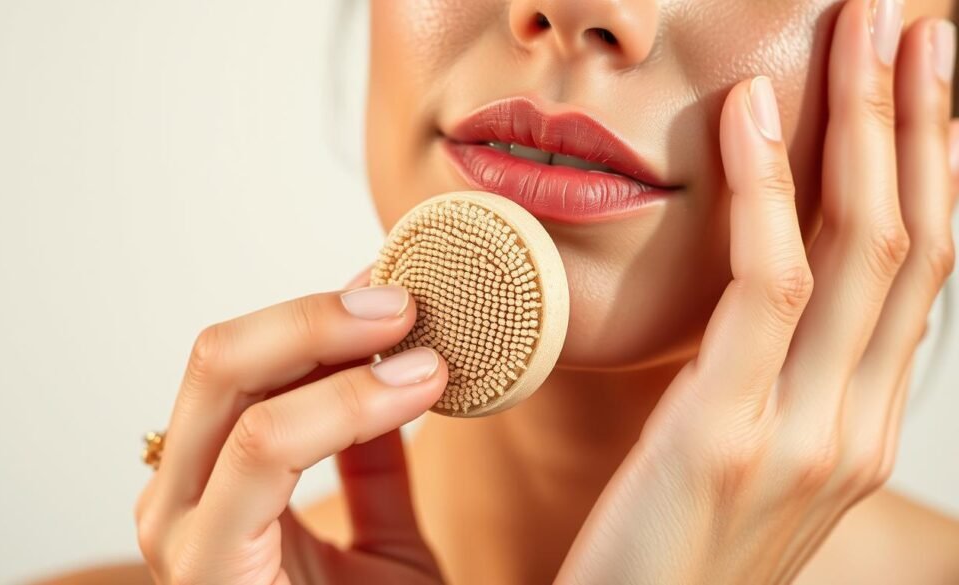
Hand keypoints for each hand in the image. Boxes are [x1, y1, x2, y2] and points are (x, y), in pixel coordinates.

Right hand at [135, 271, 448, 583]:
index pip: (241, 366)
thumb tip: (393, 369)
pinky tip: (408, 392)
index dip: (318, 318)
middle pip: (223, 359)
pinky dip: (343, 404)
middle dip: (318, 317)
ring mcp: (181, 530)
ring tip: (421, 349)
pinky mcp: (204, 563)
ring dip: (333, 346)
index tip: (393, 292)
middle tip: (404, 302)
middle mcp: (179, 499)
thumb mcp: (381, 535)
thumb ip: (374, 461)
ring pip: (233, 386)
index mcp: (206, 485)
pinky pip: (262, 449)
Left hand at [556, 1, 956, 582]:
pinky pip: (770, 285)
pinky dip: (768, 187)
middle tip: (912, 21)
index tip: (926, 86)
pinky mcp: (736, 434)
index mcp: (860, 424)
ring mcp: (813, 433)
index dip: (934, 168)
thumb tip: (761, 294)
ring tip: (866, 28)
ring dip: (870, 125)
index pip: (919, 273)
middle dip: (918, 120)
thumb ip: (767, 379)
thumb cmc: (665, 547)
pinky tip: (754, 109)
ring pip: (867, 247)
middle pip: (916, 241)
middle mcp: (859, 425)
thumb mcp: (738, 454)